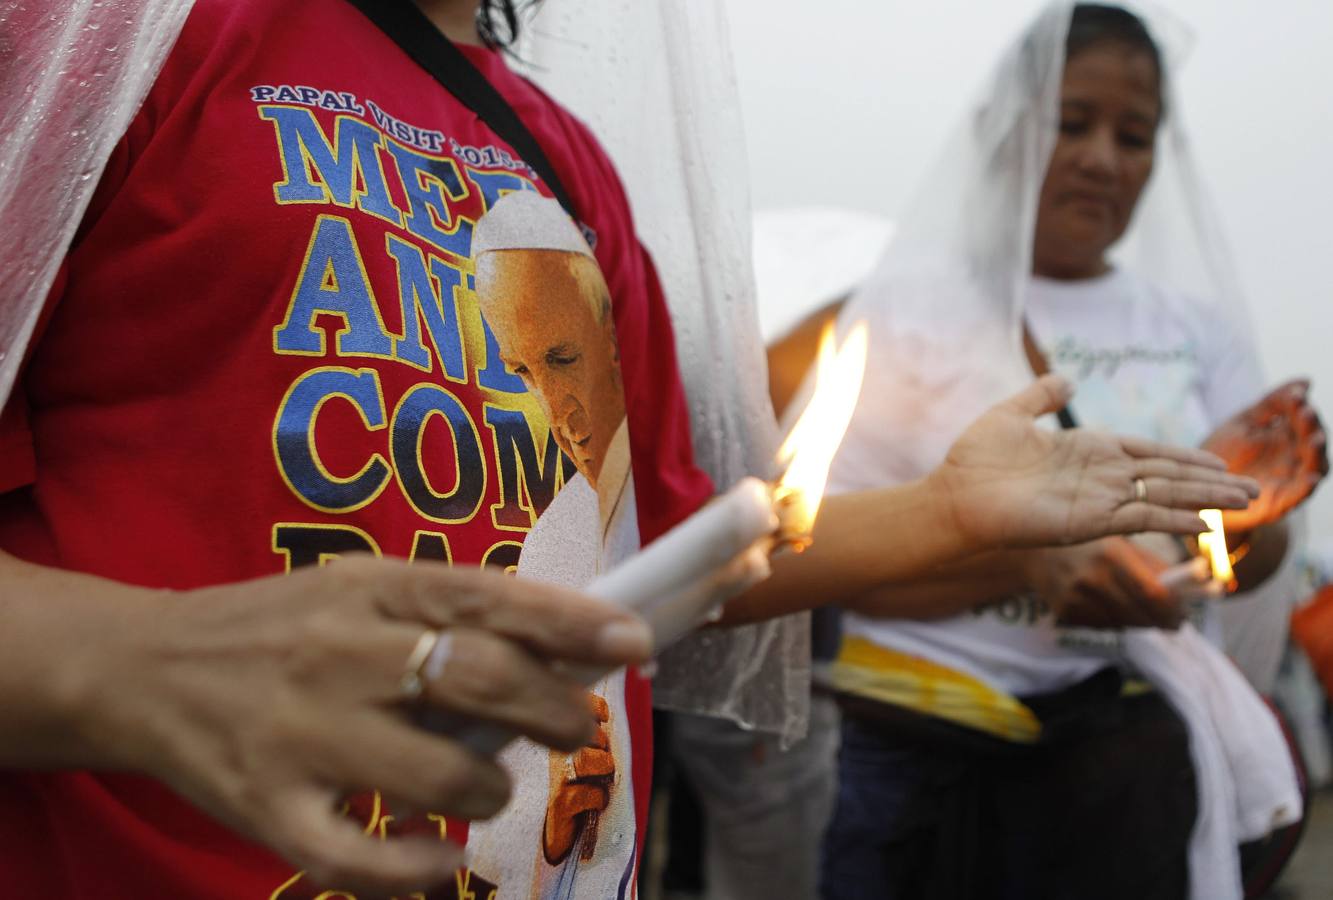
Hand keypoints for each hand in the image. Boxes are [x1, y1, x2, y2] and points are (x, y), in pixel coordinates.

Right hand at [78, 557, 651, 895]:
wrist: (142, 669)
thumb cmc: (275, 626)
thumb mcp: (356, 590)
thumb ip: (445, 612)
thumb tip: (561, 646)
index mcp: (370, 592)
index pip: (488, 598)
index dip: (569, 622)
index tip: (633, 639)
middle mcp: (341, 656)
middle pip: (478, 681)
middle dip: (553, 711)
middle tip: (581, 727)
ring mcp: (302, 735)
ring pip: (439, 775)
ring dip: (492, 792)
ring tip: (492, 788)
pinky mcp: (267, 809)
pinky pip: (359, 858)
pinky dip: (418, 871)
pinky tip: (447, 864)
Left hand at [930, 375, 1259, 548]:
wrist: (954, 495)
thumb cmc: (975, 460)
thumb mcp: (1012, 414)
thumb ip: (1042, 397)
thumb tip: (1068, 380)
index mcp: (1086, 451)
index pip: (1148, 453)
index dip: (1183, 457)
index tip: (1216, 462)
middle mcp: (1099, 477)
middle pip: (1167, 476)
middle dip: (1209, 481)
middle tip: (1252, 489)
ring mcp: (1097, 500)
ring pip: (1164, 497)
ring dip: (1205, 499)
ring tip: (1246, 502)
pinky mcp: (1089, 521)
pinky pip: (1141, 518)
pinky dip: (1174, 518)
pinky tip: (1204, 521)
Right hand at [1022, 537, 1185, 629]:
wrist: (1035, 551)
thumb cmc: (1090, 544)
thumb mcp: (1120, 544)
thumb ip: (1153, 566)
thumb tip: (1190, 591)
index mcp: (1112, 553)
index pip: (1153, 592)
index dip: (1173, 609)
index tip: (1185, 616)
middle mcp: (1093, 577)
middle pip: (1141, 614)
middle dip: (1162, 621)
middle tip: (1175, 622)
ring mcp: (1076, 597)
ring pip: (1124, 624)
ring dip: (1139, 621)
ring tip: (1140, 608)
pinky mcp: (1065, 612)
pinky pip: (1103, 626)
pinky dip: (1114, 621)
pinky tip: (1108, 606)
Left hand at [1201, 379, 1327, 532]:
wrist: (1199, 487)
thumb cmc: (1224, 452)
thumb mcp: (1245, 422)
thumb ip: (1272, 403)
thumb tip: (1306, 381)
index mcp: (1286, 434)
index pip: (1302, 417)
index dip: (1300, 405)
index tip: (1295, 394)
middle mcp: (1294, 455)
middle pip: (1311, 439)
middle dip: (1310, 425)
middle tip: (1305, 411)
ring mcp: (1290, 478)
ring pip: (1313, 465)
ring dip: (1316, 453)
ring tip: (1313, 439)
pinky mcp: (1281, 501)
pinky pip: (1300, 495)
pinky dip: (1307, 487)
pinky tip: (1310, 477)